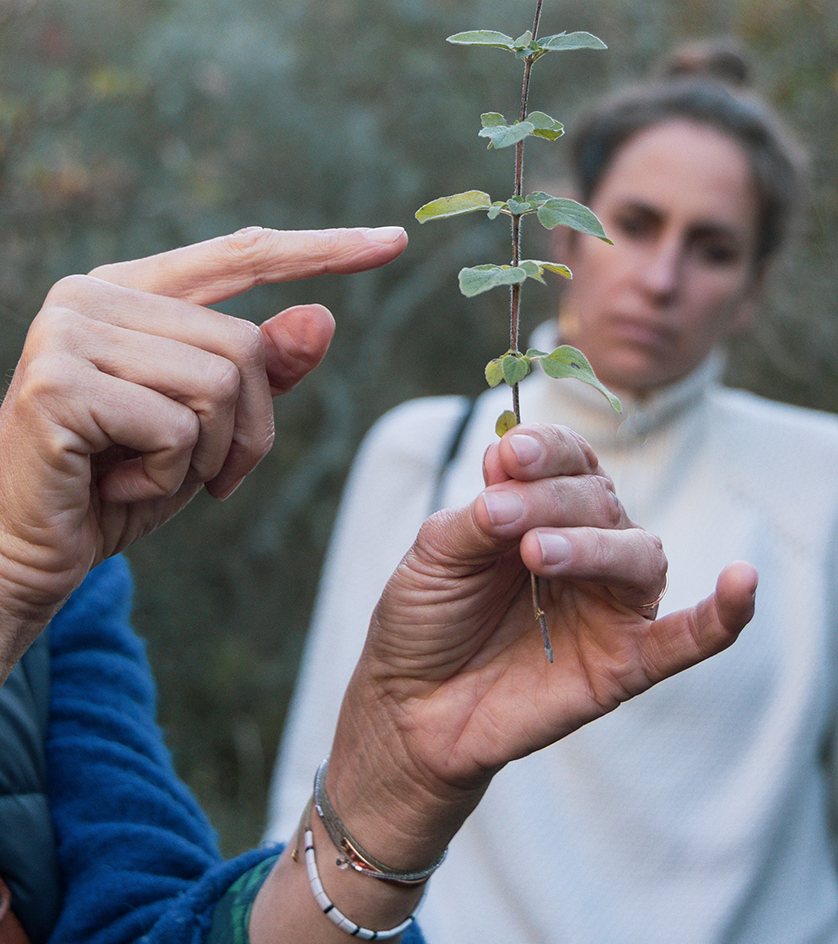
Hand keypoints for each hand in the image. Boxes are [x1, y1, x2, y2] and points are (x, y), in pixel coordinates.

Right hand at [0, 225, 407, 628]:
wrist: (17, 562)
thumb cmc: (108, 491)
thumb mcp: (203, 433)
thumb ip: (260, 374)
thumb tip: (321, 319)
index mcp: (121, 291)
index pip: (236, 256)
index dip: (318, 250)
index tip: (395, 241)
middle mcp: (88, 295)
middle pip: (243, 345)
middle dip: (247, 430)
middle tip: (200, 479)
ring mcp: (68, 332)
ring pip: (218, 384)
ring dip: (208, 458)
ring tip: (149, 478)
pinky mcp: (58, 383)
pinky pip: (179, 428)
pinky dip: (169, 477)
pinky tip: (114, 486)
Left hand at [326, 422, 756, 866]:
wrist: (411, 705)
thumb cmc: (425, 620)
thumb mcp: (436, 555)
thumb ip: (477, 516)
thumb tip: (510, 470)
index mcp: (540, 511)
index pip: (568, 461)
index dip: (546, 449)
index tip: (510, 454)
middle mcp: (586, 549)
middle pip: (600, 501)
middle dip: (549, 500)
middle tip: (499, 519)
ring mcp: (608, 606)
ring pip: (639, 555)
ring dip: (594, 545)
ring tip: (535, 552)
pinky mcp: (625, 664)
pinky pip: (690, 638)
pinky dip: (724, 613)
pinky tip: (742, 583)